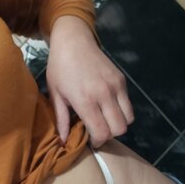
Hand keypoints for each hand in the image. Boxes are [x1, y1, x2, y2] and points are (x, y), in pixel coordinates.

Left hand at [46, 16, 133, 147]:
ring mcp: (116, 86)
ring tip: (104, 121)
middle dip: (109, 135)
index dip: (98, 142)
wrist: (73, 41)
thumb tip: (63, 142)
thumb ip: (62, 120)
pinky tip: (108, 108)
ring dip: (118, 124)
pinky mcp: (121, 80)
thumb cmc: (59, 69)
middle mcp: (105, 94)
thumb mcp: (56, 96)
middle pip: (119, 128)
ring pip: (128, 119)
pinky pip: (128, 104)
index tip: (91, 141)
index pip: (102, 132)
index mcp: (86, 101)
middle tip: (98, 132)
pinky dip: (121, 111)